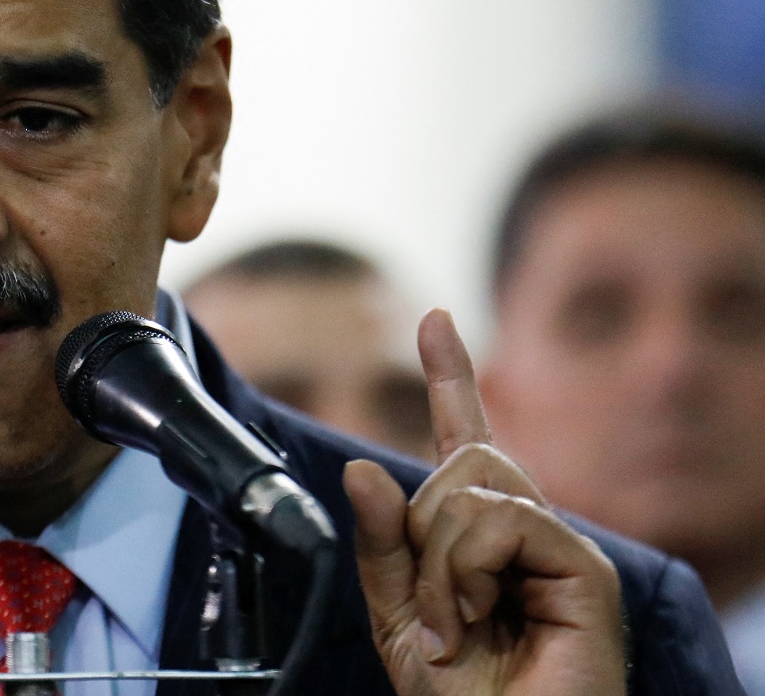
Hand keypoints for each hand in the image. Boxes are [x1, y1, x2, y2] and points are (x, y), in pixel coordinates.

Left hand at [343, 309, 624, 695]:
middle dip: (421, 532)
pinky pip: (502, 520)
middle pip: (460, 461)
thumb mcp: (397, 616)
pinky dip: (468, 569)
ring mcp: (560, 547)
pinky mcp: (585, 569)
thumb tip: (361, 466)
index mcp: (481, 536)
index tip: (434, 320)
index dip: (450, 377)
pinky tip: (478, 618)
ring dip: (440, 562)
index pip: (465, 439)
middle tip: (435, 610)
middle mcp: (527, 530)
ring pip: (473, 487)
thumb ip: (381, 544)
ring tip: (458, 626)